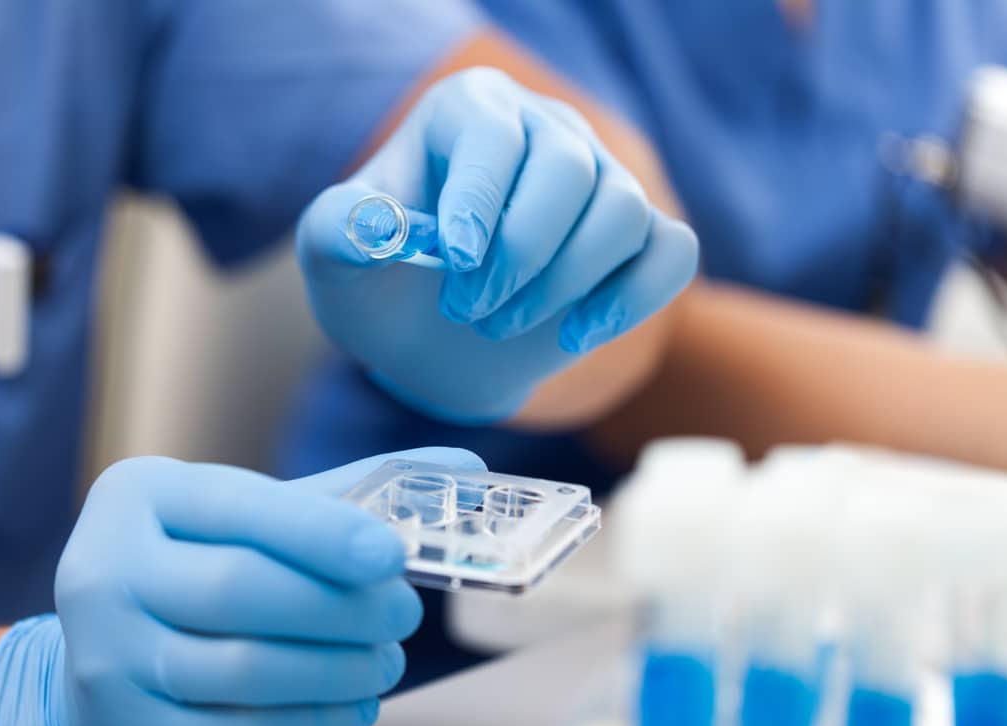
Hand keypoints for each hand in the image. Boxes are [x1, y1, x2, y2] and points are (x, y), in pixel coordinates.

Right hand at [0, 447, 484, 725]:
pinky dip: (316, 720)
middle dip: (341, 606)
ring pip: (246, 669)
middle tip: (404, 613)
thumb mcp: (243, 520)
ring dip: (338, 668)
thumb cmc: (194, 574)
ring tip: (386, 659)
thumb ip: (341, 497)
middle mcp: (104, 572)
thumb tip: (459, 467)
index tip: (394, 555)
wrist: (101, 673)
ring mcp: (109, 660)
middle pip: (242, 590)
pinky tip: (358, 704)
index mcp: (136, 496)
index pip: (240, 508)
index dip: (322, 533)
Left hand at [298, 67, 698, 422]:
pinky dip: (632, 298)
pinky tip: (578, 334)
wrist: (427, 334)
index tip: (456, 261)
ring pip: (625, 210)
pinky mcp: (638, 236)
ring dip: (564, 282)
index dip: (481, 196)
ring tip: (501, 324)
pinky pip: (671, 252)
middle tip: (468, 309)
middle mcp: (546, 129)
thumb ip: (340, 232)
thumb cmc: (380, 279)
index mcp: (470, 110)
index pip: (495, 132)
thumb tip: (378, 227)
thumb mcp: (335, 258)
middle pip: (571, 168)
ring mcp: (601, 179)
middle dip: (522, 252)